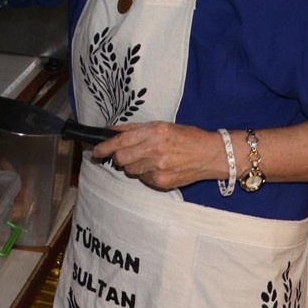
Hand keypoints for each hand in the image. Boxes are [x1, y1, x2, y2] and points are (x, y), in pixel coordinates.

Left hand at [92, 121, 220, 191]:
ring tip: (149, 159)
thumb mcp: (161, 125)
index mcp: (154, 132)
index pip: (120, 141)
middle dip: (119, 157)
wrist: (211, 154)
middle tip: (126, 155)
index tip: (95, 151)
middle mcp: (155, 149)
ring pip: (130, 170)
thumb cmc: (187, 137)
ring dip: (134, 166)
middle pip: (121, 159)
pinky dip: (146, 174)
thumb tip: (111, 130)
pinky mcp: (162, 182)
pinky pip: (143, 179)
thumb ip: (135, 129)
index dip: (104, 147)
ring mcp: (159, 167)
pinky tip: (159, 168)